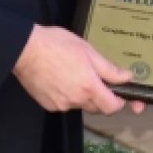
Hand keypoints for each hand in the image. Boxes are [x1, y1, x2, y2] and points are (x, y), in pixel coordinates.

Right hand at [13, 25, 129, 115]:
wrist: (25, 50)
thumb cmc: (57, 45)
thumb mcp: (88, 51)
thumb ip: (109, 69)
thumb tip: (127, 78)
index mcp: (89, 87)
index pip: (112, 107)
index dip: (119, 101)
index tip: (120, 94)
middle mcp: (76, 100)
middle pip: (97, 107)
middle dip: (101, 96)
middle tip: (95, 78)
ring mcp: (61, 105)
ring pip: (80, 105)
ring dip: (82, 95)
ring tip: (73, 74)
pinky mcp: (48, 105)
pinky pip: (64, 104)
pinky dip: (67, 95)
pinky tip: (60, 79)